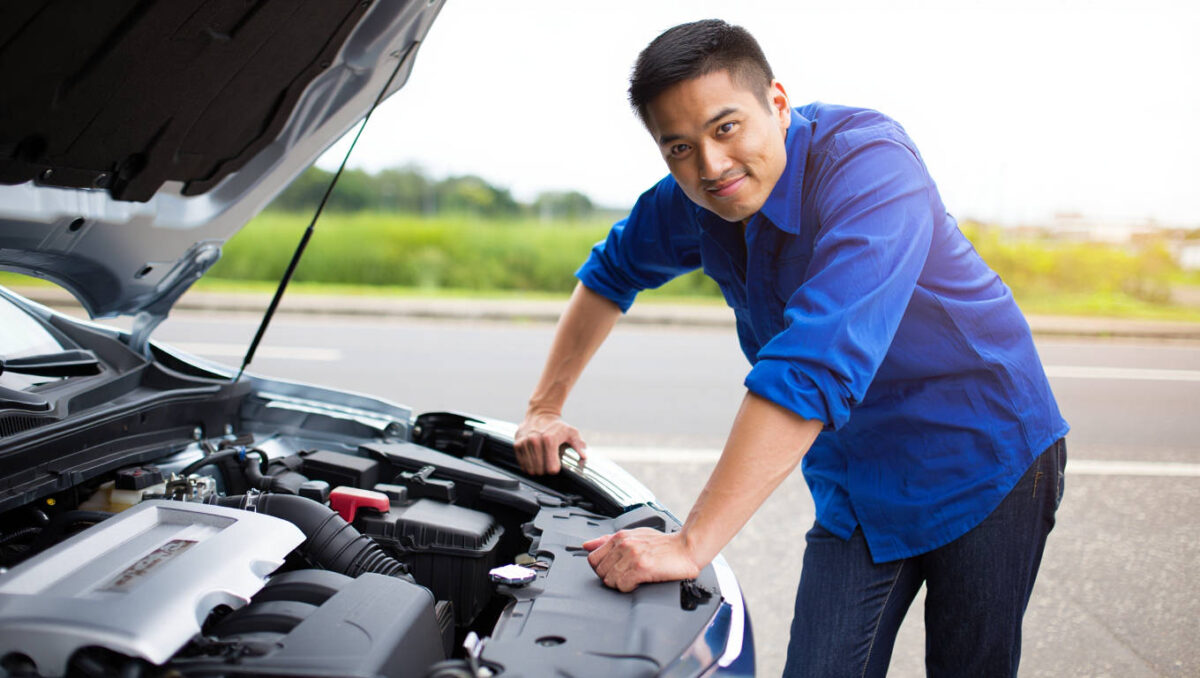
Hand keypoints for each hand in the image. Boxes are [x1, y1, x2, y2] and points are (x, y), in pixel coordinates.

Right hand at [513, 411, 586, 474]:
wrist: (540, 414)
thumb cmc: (557, 426)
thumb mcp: (571, 433)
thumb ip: (578, 445)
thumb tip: (584, 456)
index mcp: (549, 439)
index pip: (551, 468)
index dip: (555, 469)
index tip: (557, 465)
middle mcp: (535, 440)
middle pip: (541, 470)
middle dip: (546, 469)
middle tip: (549, 462)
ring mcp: (524, 442)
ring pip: (530, 469)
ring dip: (537, 468)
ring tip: (541, 460)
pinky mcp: (516, 444)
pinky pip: (522, 464)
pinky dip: (528, 464)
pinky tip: (533, 458)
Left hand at [583, 528, 700, 591]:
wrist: (687, 549)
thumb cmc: (663, 545)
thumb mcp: (634, 535)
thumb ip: (608, 540)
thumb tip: (587, 545)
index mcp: (620, 537)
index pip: (593, 558)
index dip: (601, 568)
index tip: (613, 570)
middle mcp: (624, 545)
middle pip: (600, 571)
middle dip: (610, 577)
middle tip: (626, 575)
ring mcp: (632, 556)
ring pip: (609, 580)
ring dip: (621, 584)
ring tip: (634, 578)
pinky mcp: (641, 568)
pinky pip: (622, 585)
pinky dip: (629, 587)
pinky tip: (639, 582)